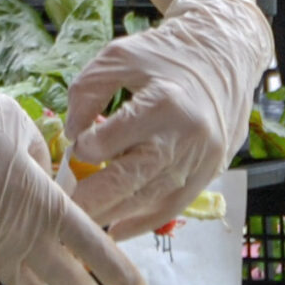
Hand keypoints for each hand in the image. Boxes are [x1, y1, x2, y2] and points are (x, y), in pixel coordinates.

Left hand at [65, 0, 273, 239]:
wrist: (223, 54)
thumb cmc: (163, 55)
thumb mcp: (117, 58)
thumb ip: (86, 92)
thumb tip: (71, 135)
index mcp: (162, 104)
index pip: (110, 141)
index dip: (84, 148)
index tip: (75, 146)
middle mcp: (185, 137)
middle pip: (130, 180)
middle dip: (91, 199)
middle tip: (62, 208)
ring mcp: (200, 159)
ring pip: (149, 198)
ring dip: (112, 213)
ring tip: (82, 219)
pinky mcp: (208, 172)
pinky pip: (172, 207)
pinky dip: (142, 222)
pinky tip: (116, 230)